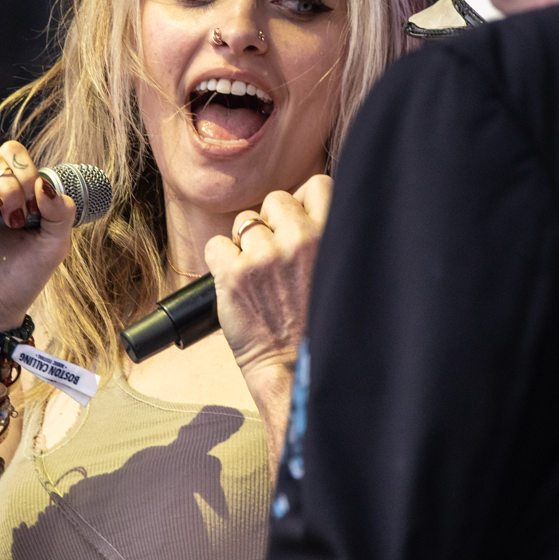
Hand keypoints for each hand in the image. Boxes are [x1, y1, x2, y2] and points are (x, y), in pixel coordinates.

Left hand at [202, 174, 329, 462]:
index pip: (317, 185)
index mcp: (334, 237)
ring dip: (246, 245)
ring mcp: (266, 255)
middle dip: (272, 223)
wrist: (297, 374)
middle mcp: (302, 239)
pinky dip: (220, 264)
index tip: (299, 228)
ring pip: (244, 221)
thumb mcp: (343, 276)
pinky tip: (237, 286)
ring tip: (259, 280)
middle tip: (276, 260)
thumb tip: (310, 209)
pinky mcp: (234, 274)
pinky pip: (215, 246)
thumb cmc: (321, 330)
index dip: (303, 204)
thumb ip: (331, 240)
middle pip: (276, 199)